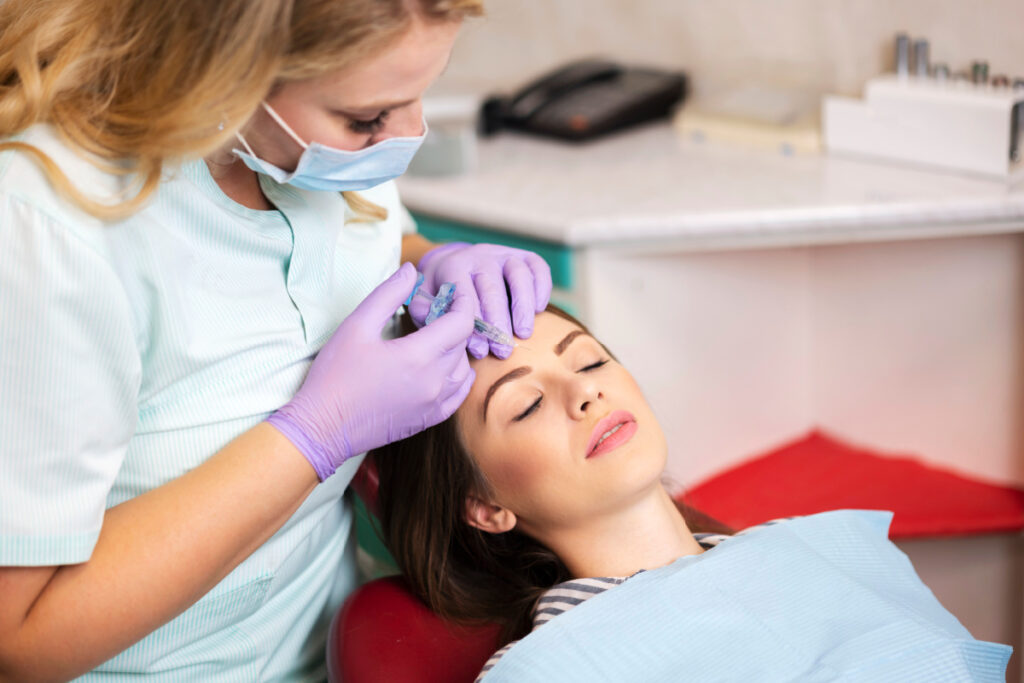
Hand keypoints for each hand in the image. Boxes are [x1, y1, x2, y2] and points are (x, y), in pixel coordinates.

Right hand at [267, 263, 475, 479]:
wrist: (323, 428)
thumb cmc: (335, 375)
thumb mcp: (357, 325)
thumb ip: (388, 294)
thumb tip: (411, 270)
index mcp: (419, 355)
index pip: (462, 322)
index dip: (461, 302)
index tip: (452, 291)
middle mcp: (435, 381)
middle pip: (463, 343)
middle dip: (453, 322)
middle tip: (428, 314)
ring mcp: (435, 404)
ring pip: (464, 368)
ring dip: (454, 349)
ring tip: (430, 339)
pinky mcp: (430, 419)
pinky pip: (459, 393)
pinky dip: (457, 375)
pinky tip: (439, 366)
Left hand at [410, 242, 551, 358]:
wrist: (456, 263)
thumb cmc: (440, 291)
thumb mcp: (424, 299)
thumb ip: (424, 310)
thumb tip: (435, 320)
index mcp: (453, 266)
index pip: (465, 295)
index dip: (473, 325)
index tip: (478, 351)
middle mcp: (479, 255)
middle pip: (492, 288)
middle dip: (498, 322)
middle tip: (502, 351)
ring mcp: (503, 254)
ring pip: (518, 274)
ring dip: (522, 306)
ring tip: (523, 333)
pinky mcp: (523, 256)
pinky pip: (538, 267)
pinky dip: (542, 287)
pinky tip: (539, 309)